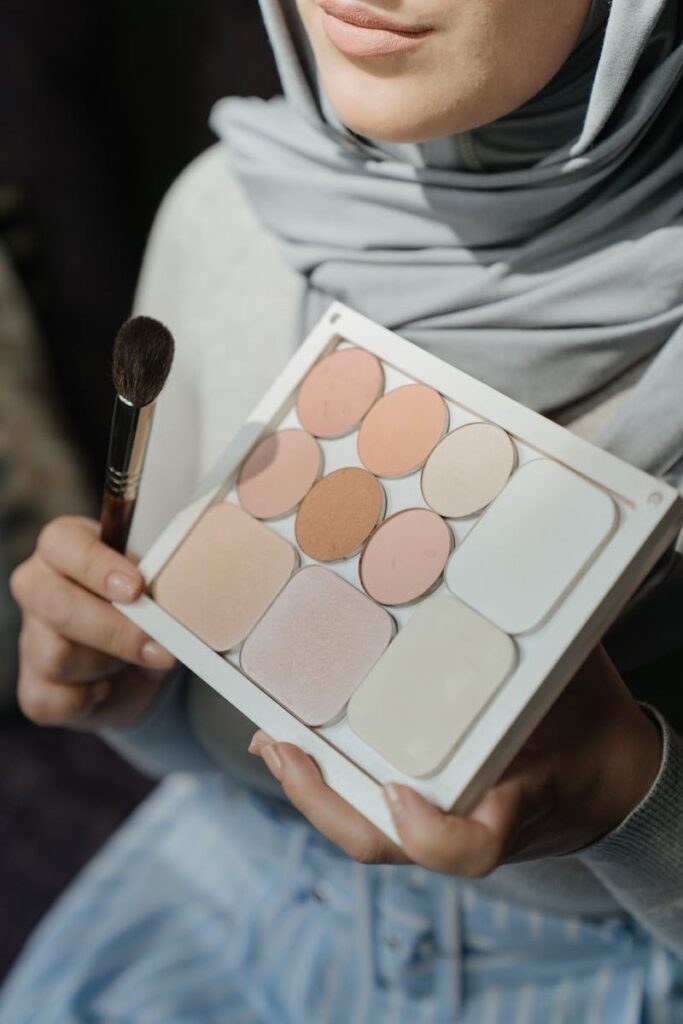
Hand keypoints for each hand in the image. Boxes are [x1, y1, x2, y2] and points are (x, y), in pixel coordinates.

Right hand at [10, 516, 175, 729]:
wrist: (146, 669)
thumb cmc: (150, 613)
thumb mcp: (161, 592)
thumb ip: (158, 587)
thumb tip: (167, 602)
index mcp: (66, 548)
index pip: (62, 542)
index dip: (97, 566)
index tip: (137, 589)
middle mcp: (38, 586)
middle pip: (56, 604)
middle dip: (112, 629)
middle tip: (158, 644)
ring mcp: (31, 637)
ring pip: (56, 655)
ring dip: (106, 665)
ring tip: (130, 661)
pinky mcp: (32, 685)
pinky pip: (49, 699)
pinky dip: (86, 700)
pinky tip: (104, 689)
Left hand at [248, 647, 661, 872]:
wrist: (602, 775)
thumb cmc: (586, 726)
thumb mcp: (577, 684)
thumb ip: (550, 643)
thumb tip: (516, 568)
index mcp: (514, 802)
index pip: (470, 848)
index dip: (431, 834)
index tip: (400, 795)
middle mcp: (463, 820)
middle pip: (383, 841)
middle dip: (324, 802)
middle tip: (282, 747)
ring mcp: (436, 815)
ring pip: (362, 827)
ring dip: (310, 788)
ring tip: (270, 738)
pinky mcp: (419, 799)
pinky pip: (364, 801)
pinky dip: (325, 773)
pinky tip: (290, 737)